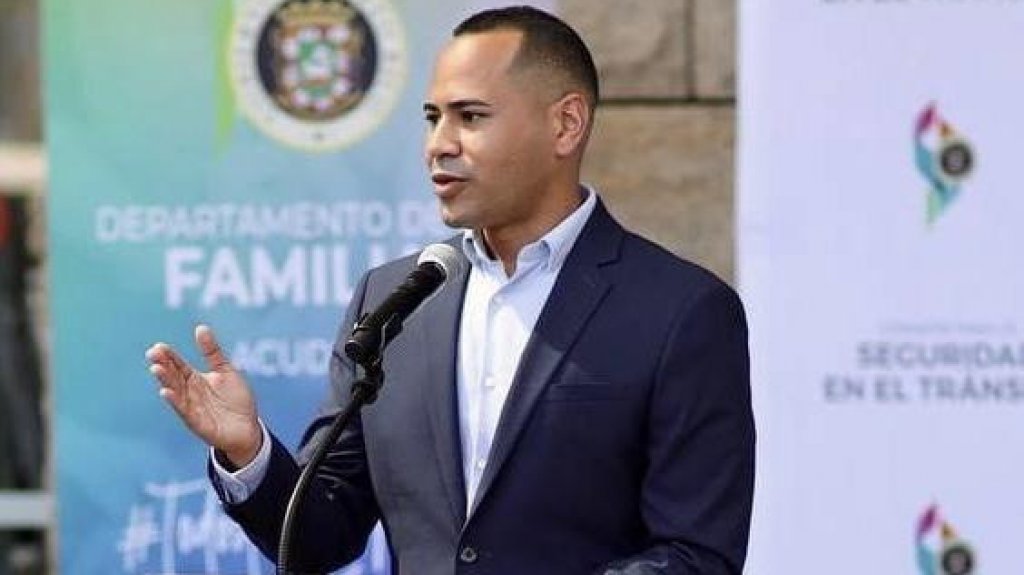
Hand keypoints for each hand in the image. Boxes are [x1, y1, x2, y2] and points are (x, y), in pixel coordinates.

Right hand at [146, 324, 261, 467]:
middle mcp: (190, 392)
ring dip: (165, 380)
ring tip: (156, 368)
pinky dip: (175, 401)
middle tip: (153, 353)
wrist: (248, 428)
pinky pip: (184, 411)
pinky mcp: (197, 422)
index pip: (178, 365)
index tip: (159, 346)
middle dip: (163, 365)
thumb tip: (200, 327)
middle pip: (173, 376)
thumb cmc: (235, 399)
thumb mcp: (225, 371)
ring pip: (175, 391)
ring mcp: (192, 407)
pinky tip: (166, 391)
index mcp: (195, 379)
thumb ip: (212, 352)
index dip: (169, 356)